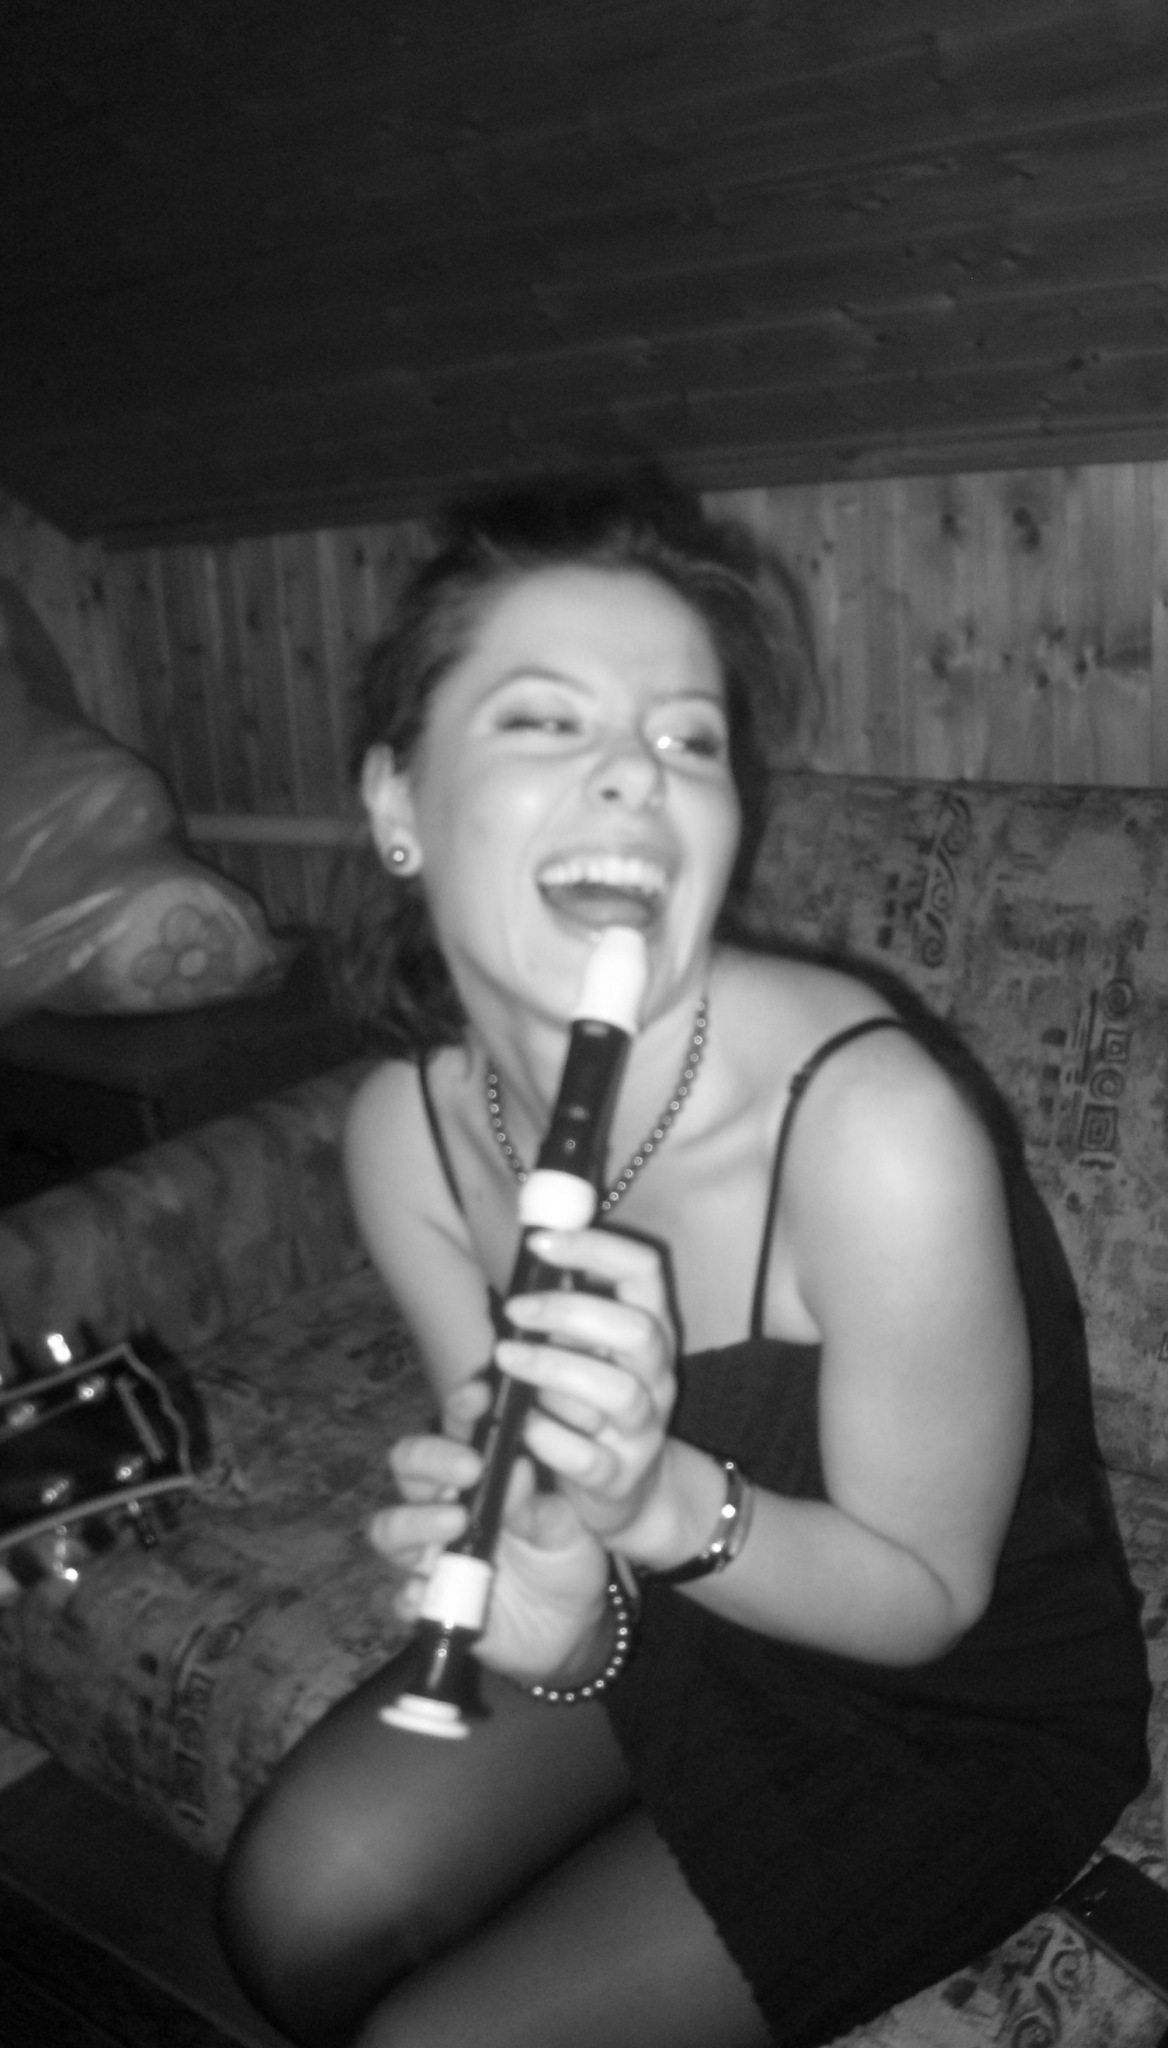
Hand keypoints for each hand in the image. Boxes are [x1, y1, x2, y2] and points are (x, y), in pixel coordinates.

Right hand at [369, 1375, 611, 1684]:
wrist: (573, 1627)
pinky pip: (401, 1599)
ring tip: (456, 1521)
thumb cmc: (565, 1557)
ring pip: (389, 1528)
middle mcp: (443, 1504)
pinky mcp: (429, 1604)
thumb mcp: (567, 1527)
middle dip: (431, 1458)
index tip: (482, 1395)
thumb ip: (538, 1503)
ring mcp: (430, 1554)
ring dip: (415, 1520)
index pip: (457, 1425)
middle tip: (471, 1466)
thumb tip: (517, 1467)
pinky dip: (409, 1594)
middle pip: (408, 1466)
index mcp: (479, 1471)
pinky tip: (426, 1592)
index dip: (462, 1406)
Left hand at [493, 1225, 678, 1545]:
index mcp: (651, 1330)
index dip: (596, 1247)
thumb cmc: (592, 1404)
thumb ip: (566, 1307)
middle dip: (570, 1311)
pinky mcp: (620, 1478)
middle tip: (514, 1309)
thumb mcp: (588, 1350)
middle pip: (637, 1331)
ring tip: (505, 1357)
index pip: (644, 1271)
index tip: (540, 1242)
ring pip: (619, 1393)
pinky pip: (589, 1458)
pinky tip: (520, 1424)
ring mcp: (644, 1429)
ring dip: (554, 1369)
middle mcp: (657, 1376)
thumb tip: (532, 1245)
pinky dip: (548, 1438)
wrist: (632, 1491)